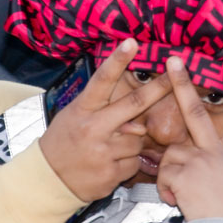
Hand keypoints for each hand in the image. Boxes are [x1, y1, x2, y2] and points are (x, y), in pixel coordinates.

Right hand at [39, 39, 171, 201]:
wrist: (48, 180)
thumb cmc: (64, 142)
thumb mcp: (75, 116)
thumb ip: (103, 111)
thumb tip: (138, 117)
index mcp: (83, 110)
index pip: (102, 81)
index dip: (117, 60)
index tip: (132, 43)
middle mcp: (94, 128)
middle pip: (134, 104)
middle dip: (158, 89)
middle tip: (174, 76)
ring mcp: (103, 152)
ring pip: (138, 138)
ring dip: (133, 141)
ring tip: (110, 148)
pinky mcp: (111, 174)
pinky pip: (135, 162)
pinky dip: (129, 162)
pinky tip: (111, 164)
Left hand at [157, 57, 222, 221]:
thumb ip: (217, 158)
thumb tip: (194, 153)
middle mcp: (218, 152)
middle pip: (196, 112)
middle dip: (183, 84)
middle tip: (174, 60)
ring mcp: (201, 161)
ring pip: (170, 154)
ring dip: (170, 174)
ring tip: (185, 193)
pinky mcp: (184, 174)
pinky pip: (163, 176)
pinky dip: (166, 190)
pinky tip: (180, 200)